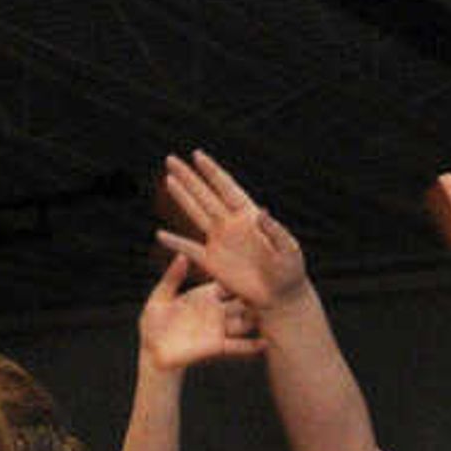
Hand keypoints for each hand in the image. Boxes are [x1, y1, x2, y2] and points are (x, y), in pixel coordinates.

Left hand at [137, 251, 264, 374]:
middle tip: (272, 287)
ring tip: (275, 312)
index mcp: (204, 295)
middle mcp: (216, 311)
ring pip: (246, 321)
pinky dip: (253, 345)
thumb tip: (182, 255)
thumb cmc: (153, 323)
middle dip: (255, 295)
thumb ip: (173, 278)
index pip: (226, 282)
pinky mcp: (218, 346)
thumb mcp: (160, 297)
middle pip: (242, 300)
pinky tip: (266, 342)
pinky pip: (239, 346)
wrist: (153, 352)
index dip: (239, 275)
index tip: (254, 264)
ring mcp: (219, 329)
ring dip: (258, 317)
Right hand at [154, 152, 311, 312]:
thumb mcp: (289, 249)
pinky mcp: (212, 262)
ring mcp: (220, 241)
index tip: (197, 155)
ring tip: (168, 179)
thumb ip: (275, 231)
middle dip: (189, 177)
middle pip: (205, 195)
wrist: (281, 296)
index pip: (226, 188)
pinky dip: (175, 243)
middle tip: (171, 159)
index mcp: (248, 216)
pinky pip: (190, 249)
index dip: (212, 171)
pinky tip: (160, 235)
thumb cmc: (290, 271)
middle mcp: (230, 224)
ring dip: (181, 197)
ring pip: (195, 213)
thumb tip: (261, 211)